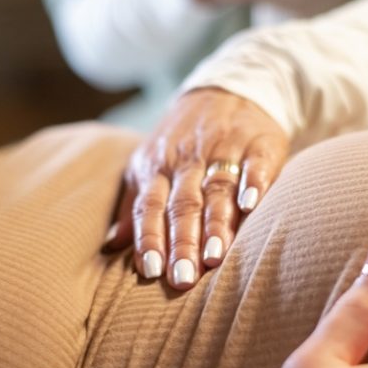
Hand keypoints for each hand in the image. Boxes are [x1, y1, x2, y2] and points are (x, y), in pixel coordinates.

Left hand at [106, 88, 288, 289]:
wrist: (226, 89)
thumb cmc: (182, 141)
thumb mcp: (149, 164)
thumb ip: (133, 206)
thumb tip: (109, 246)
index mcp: (157, 168)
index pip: (150, 207)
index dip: (150, 238)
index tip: (152, 270)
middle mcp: (187, 160)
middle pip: (183, 205)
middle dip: (182, 243)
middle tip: (184, 278)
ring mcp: (223, 149)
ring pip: (217, 189)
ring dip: (215, 224)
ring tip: (215, 257)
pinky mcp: (257, 143)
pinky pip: (254, 164)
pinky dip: (253, 183)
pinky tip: (251, 205)